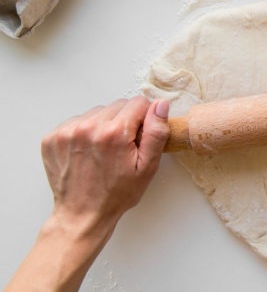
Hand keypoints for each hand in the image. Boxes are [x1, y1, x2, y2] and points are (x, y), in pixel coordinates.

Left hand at [41, 97, 169, 231]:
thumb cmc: (116, 195)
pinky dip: (84, 131)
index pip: (138, 103)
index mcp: (115, 133)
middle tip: (122, 147)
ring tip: (103, 150)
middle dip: (124, 122)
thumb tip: (161, 105)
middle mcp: (89, 127)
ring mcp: (67, 132)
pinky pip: (77, 121)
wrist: (82, 215)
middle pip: (117, 105)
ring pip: (97, 112)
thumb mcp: (147, 167)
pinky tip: (87, 151)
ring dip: (103, 125)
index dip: (144, 119)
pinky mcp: (53, 138)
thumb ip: (156, 133)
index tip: (139, 136)